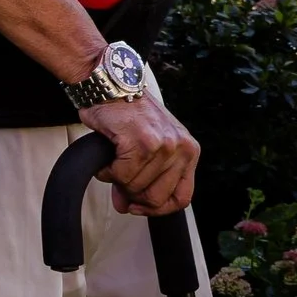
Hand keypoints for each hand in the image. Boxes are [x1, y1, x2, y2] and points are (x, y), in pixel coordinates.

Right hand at [81, 95, 198, 215]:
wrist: (114, 87)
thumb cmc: (131, 117)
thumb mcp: (153, 147)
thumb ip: (147, 179)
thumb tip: (127, 207)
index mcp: (189, 150)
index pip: (183, 198)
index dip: (157, 209)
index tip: (139, 205)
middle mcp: (181, 147)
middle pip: (155, 198)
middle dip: (132, 194)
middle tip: (121, 176)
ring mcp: (163, 145)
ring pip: (135, 188)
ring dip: (117, 178)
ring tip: (116, 157)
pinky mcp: (141, 142)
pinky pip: (119, 176)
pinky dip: (107, 171)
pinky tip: (109, 154)